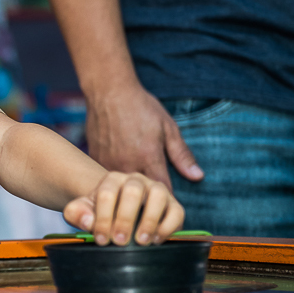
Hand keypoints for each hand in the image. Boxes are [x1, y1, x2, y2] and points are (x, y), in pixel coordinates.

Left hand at [63, 171, 183, 245]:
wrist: (119, 215)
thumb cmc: (100, 214)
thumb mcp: (83, 212)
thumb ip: (76, 213)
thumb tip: (87, 221)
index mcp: (113, 179)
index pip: (107, 193)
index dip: (103, 217)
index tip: (101, 239)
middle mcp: (136, 180)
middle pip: (132, 192)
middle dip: (125, 219)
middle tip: (119, 242)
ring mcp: (157, 190)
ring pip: (158, 195)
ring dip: (149, 220)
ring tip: (140, 241)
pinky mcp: (173, 205)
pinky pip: (177, 211)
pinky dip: (168, 226)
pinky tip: (156, 240)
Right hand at [85, 81, 202, 189]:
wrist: (109, 91)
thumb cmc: (141, 106)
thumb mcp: (168, 127)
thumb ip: (182, 154)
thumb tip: (198, 177)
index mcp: (149, 157)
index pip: (163, 191)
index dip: (169, 199)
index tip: (171, 201)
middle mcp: (127, 163)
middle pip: (140, 195)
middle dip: (149, 198)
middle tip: (154, 197)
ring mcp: (108, 161)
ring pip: (121, 188)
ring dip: (129, 190)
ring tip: (136, 190)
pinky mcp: (95, 158)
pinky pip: (106, 177)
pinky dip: (115, 179)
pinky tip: (120, 174)